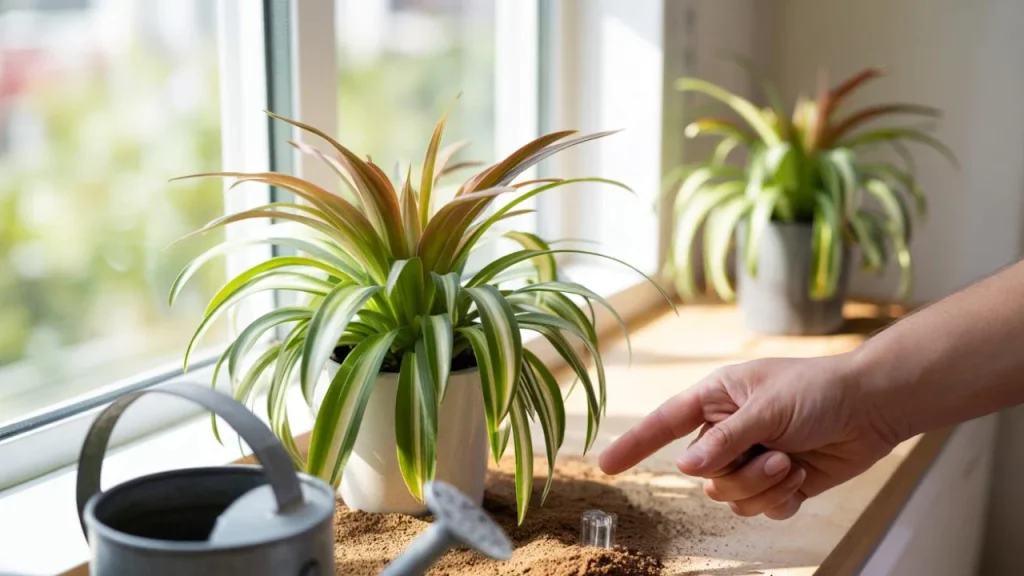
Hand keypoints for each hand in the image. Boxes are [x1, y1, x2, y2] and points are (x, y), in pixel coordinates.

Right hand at [598, 354, 902, 519]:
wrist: (873, 407)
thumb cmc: (819, 391)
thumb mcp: (767, 408)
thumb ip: (724, 439)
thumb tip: (684, 467)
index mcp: (716, 398)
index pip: (664, 423)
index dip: (634, 444)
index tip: (606, 466)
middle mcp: (728, 430)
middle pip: (703, 473)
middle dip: (738, 473)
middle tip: (774, 455)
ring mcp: (751, 457)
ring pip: (729, 495)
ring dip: (762, 485)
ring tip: (791, 464)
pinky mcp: (777, 481)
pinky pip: (758, 508)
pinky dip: (779, 499)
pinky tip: (800, 478)